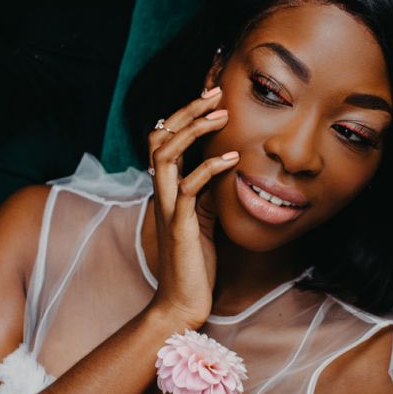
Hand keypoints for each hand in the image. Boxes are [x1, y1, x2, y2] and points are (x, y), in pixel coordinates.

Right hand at [146, 88, 238, 327]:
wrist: (182, 302)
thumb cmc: (194, 263)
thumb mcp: (203, 219)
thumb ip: (206, 192)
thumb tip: (222, 166)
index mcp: (166, 190)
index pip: (165, 140)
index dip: (183, 114)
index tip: (209, 95)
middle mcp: (161, 193)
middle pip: (159, 136)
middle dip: (186, 110)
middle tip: (215, 91)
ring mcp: (168, 208)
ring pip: (166, 154)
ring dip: (194, 130)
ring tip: (222, 115)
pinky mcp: (180, 225)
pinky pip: (189, 188)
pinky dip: (209, 169)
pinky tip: (232, 159)